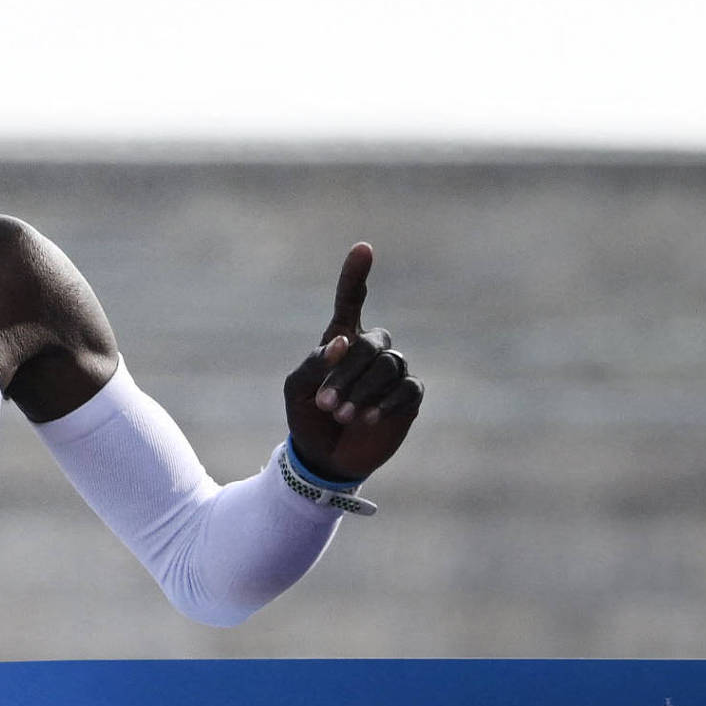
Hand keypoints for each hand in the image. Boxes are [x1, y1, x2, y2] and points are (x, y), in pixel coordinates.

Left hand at [283, 243, 422, 481]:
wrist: (324, 457)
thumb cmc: (307, 416)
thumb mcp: (297, 389)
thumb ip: (314, 363)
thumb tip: (342, 343)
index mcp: (341, 339)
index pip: (351, 301)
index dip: (356, 275)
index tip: (362, 248)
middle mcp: (370, 350)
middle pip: (369, 343)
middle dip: (346, 374)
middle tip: (325, 404)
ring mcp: (392, 372)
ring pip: (389, 366)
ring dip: (363, 392)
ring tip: (341, 415)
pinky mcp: (408, 397)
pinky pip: (407, 389)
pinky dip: (386, 403)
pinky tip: (367, 419)